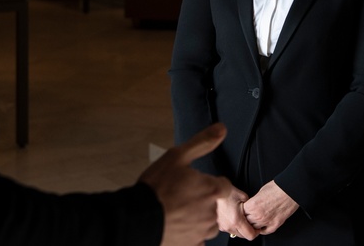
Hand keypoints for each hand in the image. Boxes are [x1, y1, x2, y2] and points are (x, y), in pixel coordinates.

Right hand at [139, 123, 231, 245]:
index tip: (198, 184)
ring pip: (207, 223)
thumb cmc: (156, 187)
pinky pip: (197, 239)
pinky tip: (177, 225)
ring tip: (178, 211)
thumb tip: (222, 128)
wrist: (138, 217)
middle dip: (203, 200)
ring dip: (198, 218)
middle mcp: (210, 212)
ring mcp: (201, 231)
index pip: (224, 186)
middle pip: (214, 205)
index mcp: (211, 189)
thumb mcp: (177, 156)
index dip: (212, 184)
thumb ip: (203, 142)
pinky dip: (190, 233)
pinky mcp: (191, 244)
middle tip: (182, 196)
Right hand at [217, 185, 258, 240]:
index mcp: (236, 220)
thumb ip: (251, 209)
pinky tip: (235, 219)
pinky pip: (230, 230)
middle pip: (244, 236)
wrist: (217, 191)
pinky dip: (234, 227)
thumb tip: (255, 215)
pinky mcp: (220, 225)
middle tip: (251, 222)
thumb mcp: (245, 198)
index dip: (256, 232)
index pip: (250, 235)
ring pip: (236, 234)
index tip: (257, 227)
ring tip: (242, 218)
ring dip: (241, 229)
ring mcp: (223, 227)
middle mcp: (229, 226)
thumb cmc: (229, 192)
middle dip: (249, 230)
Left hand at [242, 180, 297, 236]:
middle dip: (248, 218)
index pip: (241, 213)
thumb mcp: (260, 191)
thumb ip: (254, 201)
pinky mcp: (275, 224)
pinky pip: (265, 231)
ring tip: (257, 219)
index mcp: (252, 205)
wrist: (290, 190)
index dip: (243, 211)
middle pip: (247, 221)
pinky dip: (263, 229)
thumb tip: (252, 205)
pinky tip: (263, 225)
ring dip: (255, 224)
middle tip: (250, 215)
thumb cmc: (277, 188)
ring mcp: (267, 221)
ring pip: (255, 228)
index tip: (245, 210)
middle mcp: (258, 215)